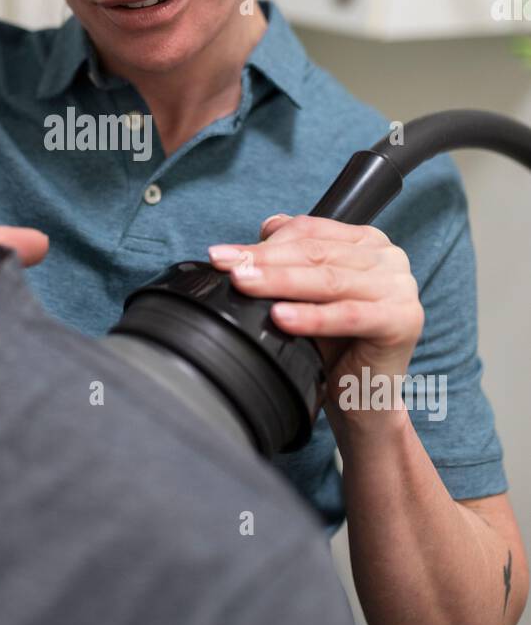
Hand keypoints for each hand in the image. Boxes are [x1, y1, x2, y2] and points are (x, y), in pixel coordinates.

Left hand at [208, 214, 423, 425]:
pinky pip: (348, 315)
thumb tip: (266, 226)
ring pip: (328, 280)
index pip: (310, 232)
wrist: (363, 397)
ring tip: (243, 285)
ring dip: (280, 282)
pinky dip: (312, 316)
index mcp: (367, 242)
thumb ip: (294, 256)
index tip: (221, 255)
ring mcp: (401, 287)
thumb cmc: (334, 345)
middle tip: (226, 267)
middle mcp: (389, 257)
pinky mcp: (403, 319)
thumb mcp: (308, 293)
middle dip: (265, 260)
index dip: (264, 242)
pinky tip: (280, 318)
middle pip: (316, 253)